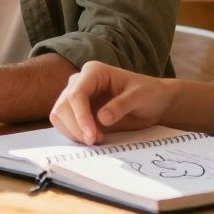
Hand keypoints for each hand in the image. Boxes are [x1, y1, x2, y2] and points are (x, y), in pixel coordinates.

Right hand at [50, 61, 173, 144]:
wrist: (153, 102)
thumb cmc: (149, 94)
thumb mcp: (140, 97)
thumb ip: (122, 105)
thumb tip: (101, 118)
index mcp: (93, 72)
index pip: (76, 94)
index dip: (80, 117)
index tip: (92, 136)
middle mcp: (80, 82)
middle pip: (63, 106)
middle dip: (76, 127)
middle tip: (96, 141)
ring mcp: (76, 97)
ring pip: (59, 116)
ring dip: (73, 132)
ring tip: (97, 139)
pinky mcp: (77, 112)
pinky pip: (65, 124)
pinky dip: (74, 135)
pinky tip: (93, 138)